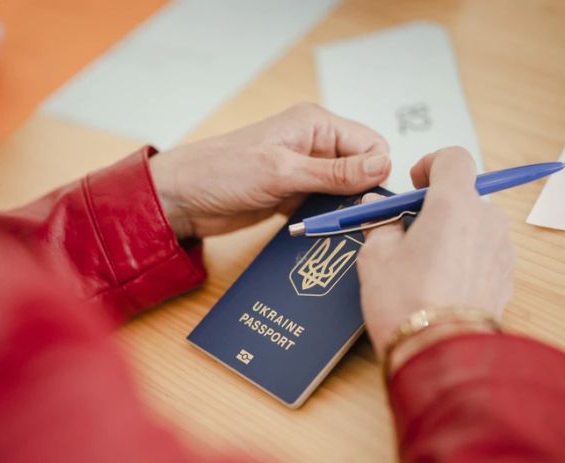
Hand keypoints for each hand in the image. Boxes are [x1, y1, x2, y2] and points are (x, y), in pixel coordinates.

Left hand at [149, 102, 390, 238]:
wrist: (181, 199)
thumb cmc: (221, 172)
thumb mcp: (282, 172)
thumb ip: (334, 172)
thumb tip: (382, 165)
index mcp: (316, 125)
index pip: (370, 145)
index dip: (378, 172)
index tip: (374, 202)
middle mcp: (314, 146)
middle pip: (362, 170)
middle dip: (363, 196)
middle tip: (357, 224)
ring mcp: (304, 172)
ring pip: (345, 193)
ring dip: (343, 213)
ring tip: (338, 233)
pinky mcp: (293, 196)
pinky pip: (324, 208)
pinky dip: (325, 222)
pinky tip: (322, 235)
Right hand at [357, 147, 513, 366]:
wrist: (442, 354)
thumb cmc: (406, 302)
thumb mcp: (375, 258)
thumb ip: (379, 224)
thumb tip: (377, 211)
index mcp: (453, 204)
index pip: (453, 158)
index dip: (431, 165)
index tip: (413, 184)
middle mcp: (486, 219)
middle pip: (464, 195)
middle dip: (437, 207)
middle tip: (408, 231)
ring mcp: (501, 249)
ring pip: (475, 226)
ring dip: (452, 234)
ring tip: (423, 266)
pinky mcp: (506, 278)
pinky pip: (483, 255)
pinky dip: (464, 260)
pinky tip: (440, 286)